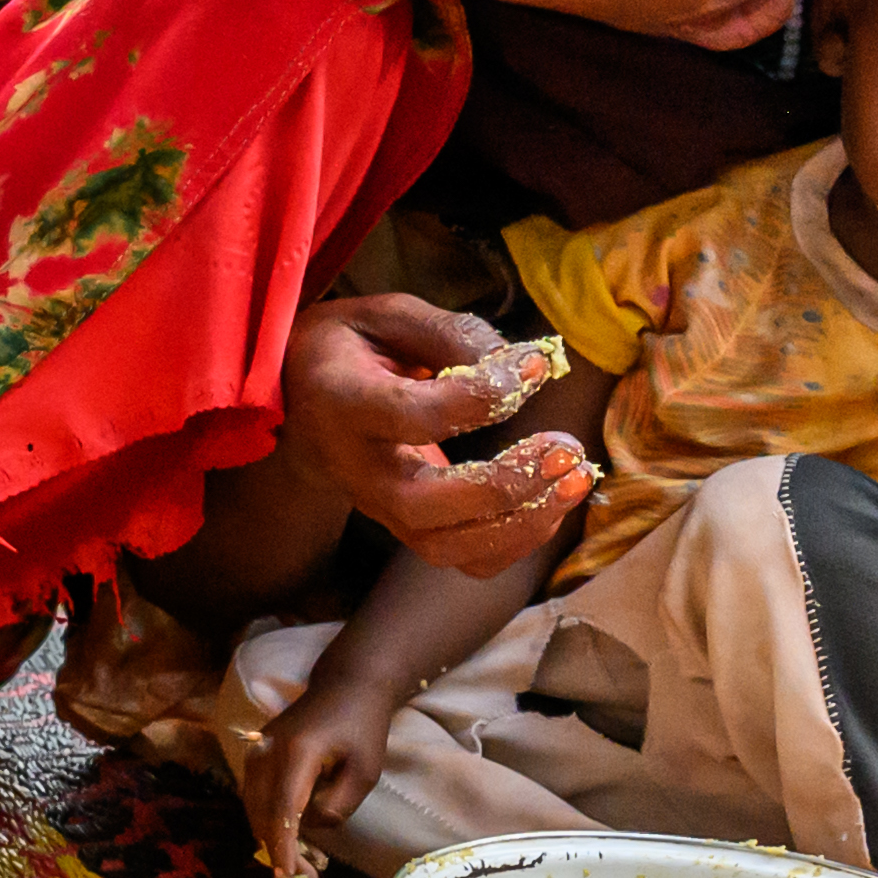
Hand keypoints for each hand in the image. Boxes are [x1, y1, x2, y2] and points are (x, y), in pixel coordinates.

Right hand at [239, 680, 393, 877]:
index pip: (284, 809)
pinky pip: (255, 795)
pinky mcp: (255, 754)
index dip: (283, 846)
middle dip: (278, 849)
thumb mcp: (365, 772)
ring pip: (253, 807)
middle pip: (261, 812)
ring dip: (271, 836)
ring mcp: (256, 751)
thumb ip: (338, 805)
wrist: (345, 686)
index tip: (289, 876)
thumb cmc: (362, 727)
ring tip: (299, 862)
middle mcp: (266, 751)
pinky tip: (288, 835)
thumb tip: (310, 827)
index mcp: (297, 753)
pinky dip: (267, 819)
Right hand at [280, 295, 592, 578]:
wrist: (301, 399)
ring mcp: (378, 509)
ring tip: (576, 478)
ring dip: (524, 522)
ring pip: (450, 547)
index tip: (535, 365)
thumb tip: (522, 363)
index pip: (416, 415)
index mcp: (342, 403)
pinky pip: (466, 560)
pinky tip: (550, 500)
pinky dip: (518, 541)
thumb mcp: (388, 317)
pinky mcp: (406, 529)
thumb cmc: (351, 349)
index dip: (486, 394)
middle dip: (508, 485)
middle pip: (427, 505)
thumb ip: (452, 333)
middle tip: (566, 449)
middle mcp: (355, 469)